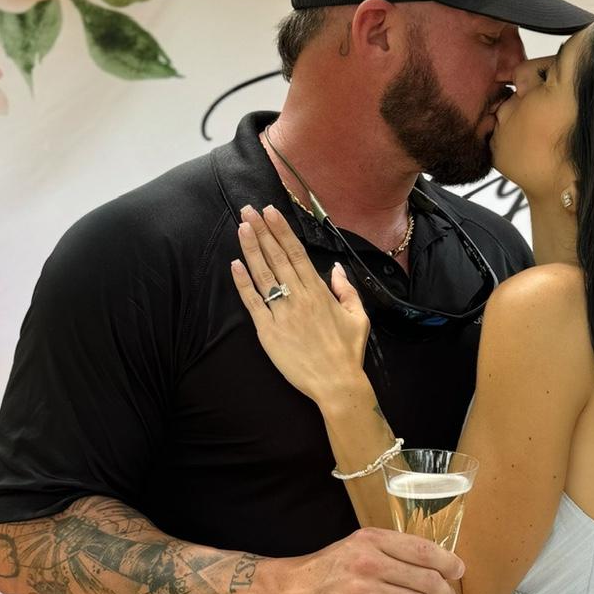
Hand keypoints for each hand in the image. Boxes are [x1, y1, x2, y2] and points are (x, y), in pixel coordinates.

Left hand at [231, 203, 370, 403]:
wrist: (336, 383)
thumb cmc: (348, 352)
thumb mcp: (358, 317)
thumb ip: (346, 290)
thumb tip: (336, 269)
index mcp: (319, 292)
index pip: (296, 253)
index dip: (281, 231)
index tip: (270, 212)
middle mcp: (299, 297)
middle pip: (277, 257)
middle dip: (262, 231)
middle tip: (248, 209)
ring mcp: (282, 314)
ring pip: (263, 274)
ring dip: (251, 249)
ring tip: (242, 227)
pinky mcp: (268, 332)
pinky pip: (253, 303)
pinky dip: (243, 283)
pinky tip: (235, 265)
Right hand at [257, 528, 462, 593]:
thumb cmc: (321, 573)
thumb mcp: (353, 548)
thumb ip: (387, 552)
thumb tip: (428, 567)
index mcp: (371, 541)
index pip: (423, 550)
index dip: (448, 563)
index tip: (457, 573)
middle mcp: (369, 563)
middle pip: (427, 580)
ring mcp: (363, 593)